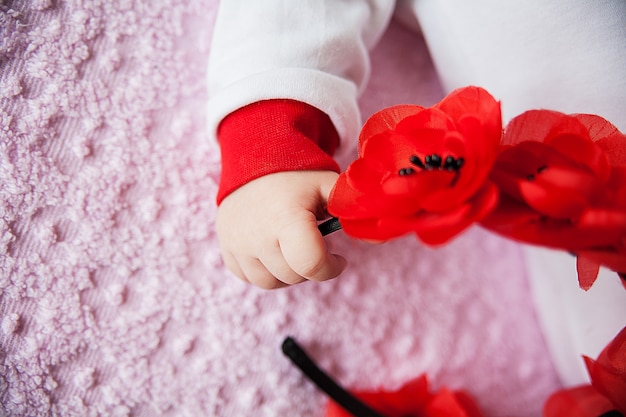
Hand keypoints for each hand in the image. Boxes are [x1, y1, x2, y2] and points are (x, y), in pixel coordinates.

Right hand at [216, 171, 346, 288]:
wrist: (253, 159)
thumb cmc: (297, 176)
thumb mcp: (328, 185)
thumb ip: (353, 210)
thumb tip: (382, 238)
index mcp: (286, 218)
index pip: (310, 265)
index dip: (330, 268)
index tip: (338, 258)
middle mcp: (257, 235)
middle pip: (294, 276)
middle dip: (310, 265)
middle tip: (314, 243)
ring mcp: (238, 244)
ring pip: (271, 282)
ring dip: (288, 272)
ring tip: (293, 247)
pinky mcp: (227, 249)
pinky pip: (249, 278)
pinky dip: (265, 270)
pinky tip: (273, 249)